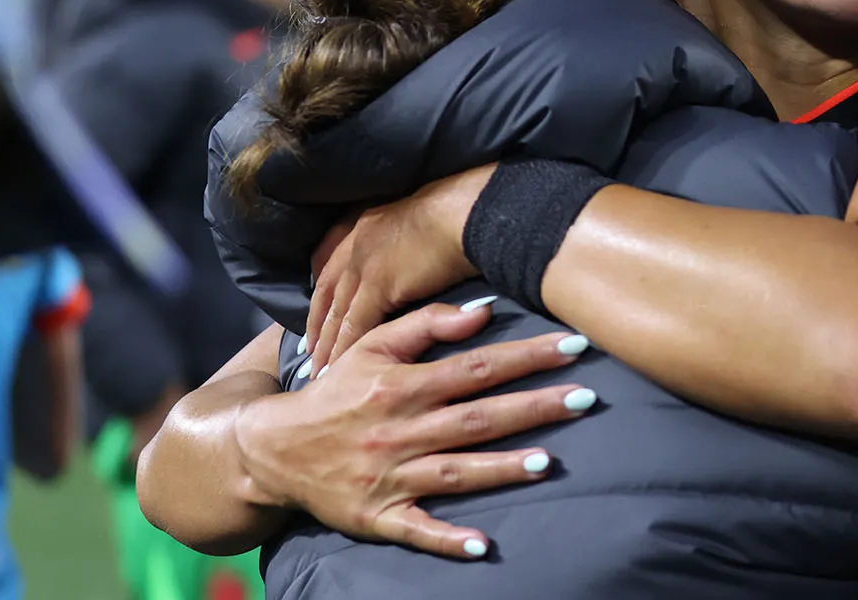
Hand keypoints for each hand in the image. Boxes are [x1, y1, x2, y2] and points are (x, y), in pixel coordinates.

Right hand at [233, 301, 593, 559]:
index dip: (525, 357)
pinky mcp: (378, 516)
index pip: (475, 367)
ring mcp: (389, 477)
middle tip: (586, 399)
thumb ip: (425, 324)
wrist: (271, 449)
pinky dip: (448, 539)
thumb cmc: (335, 391)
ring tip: (547, 463)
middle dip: (533, 408)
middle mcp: (398, 431)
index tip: (573, 347)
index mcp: (401, 386)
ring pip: (454, 471)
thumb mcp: (369, 347)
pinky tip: (483, 546)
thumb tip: (483, 310)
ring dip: (501, 469)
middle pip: (476, 418)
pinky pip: (417, 530)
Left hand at [307, 165, 496, 373]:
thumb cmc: (459, 211)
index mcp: (366, 221)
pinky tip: (339, 367)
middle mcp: (357, 240)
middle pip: (326, 288)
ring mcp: (364, 262)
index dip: (324, 288)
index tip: (318, 311)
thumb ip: (409, 237)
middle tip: (309, 349)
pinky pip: (354, 324)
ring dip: (325, 341)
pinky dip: (344, 348)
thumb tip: (416, 255)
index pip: (331, 258)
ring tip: (318, 368)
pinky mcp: (378, 285)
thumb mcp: (422, 217)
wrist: (468, 211)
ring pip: (337, 310)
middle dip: (317, 320)